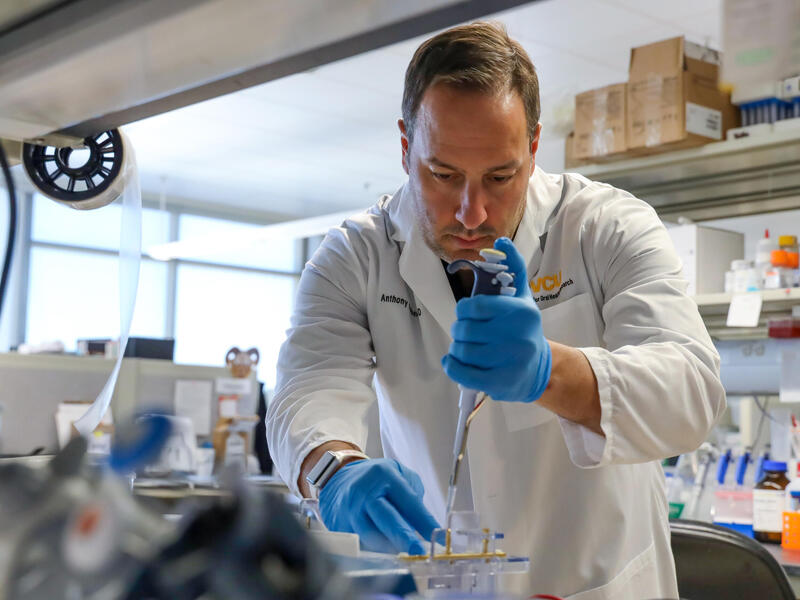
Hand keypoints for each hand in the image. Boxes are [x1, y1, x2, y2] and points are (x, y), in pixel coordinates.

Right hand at [319, 458, 439, 554]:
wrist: (340, 479)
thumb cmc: (376, 479)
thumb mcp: (397, 473)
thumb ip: (413, 495)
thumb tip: (423, 525)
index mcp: (384, 476)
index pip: (408, 501)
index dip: (424, 520)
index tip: (437, 535)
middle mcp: (364, 493)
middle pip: (386, 518)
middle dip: (404, 537)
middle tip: (419, 551)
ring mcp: (350, 510)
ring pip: (371, 535)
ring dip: (391, 548)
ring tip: (406, 555)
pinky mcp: (340, 526)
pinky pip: (359, 543)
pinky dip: (375, 551)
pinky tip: (386, 555)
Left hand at [441, 237, 551, 401]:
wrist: (540, 368)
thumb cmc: (523, 328)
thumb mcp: (523, 296)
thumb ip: (513, 267)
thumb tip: (501, 240)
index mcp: (522, 312)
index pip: (474, 307)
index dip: (464, 311)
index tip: (469, 314)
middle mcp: (518, 337)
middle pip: (464, 330)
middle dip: (460, 330)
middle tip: (467, 333)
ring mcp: (509, 362)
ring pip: (461, 351)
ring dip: (456, 349)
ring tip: (465, 348)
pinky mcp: (500, 383)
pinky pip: (461, 373)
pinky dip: (452, 366)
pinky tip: (455, 362)